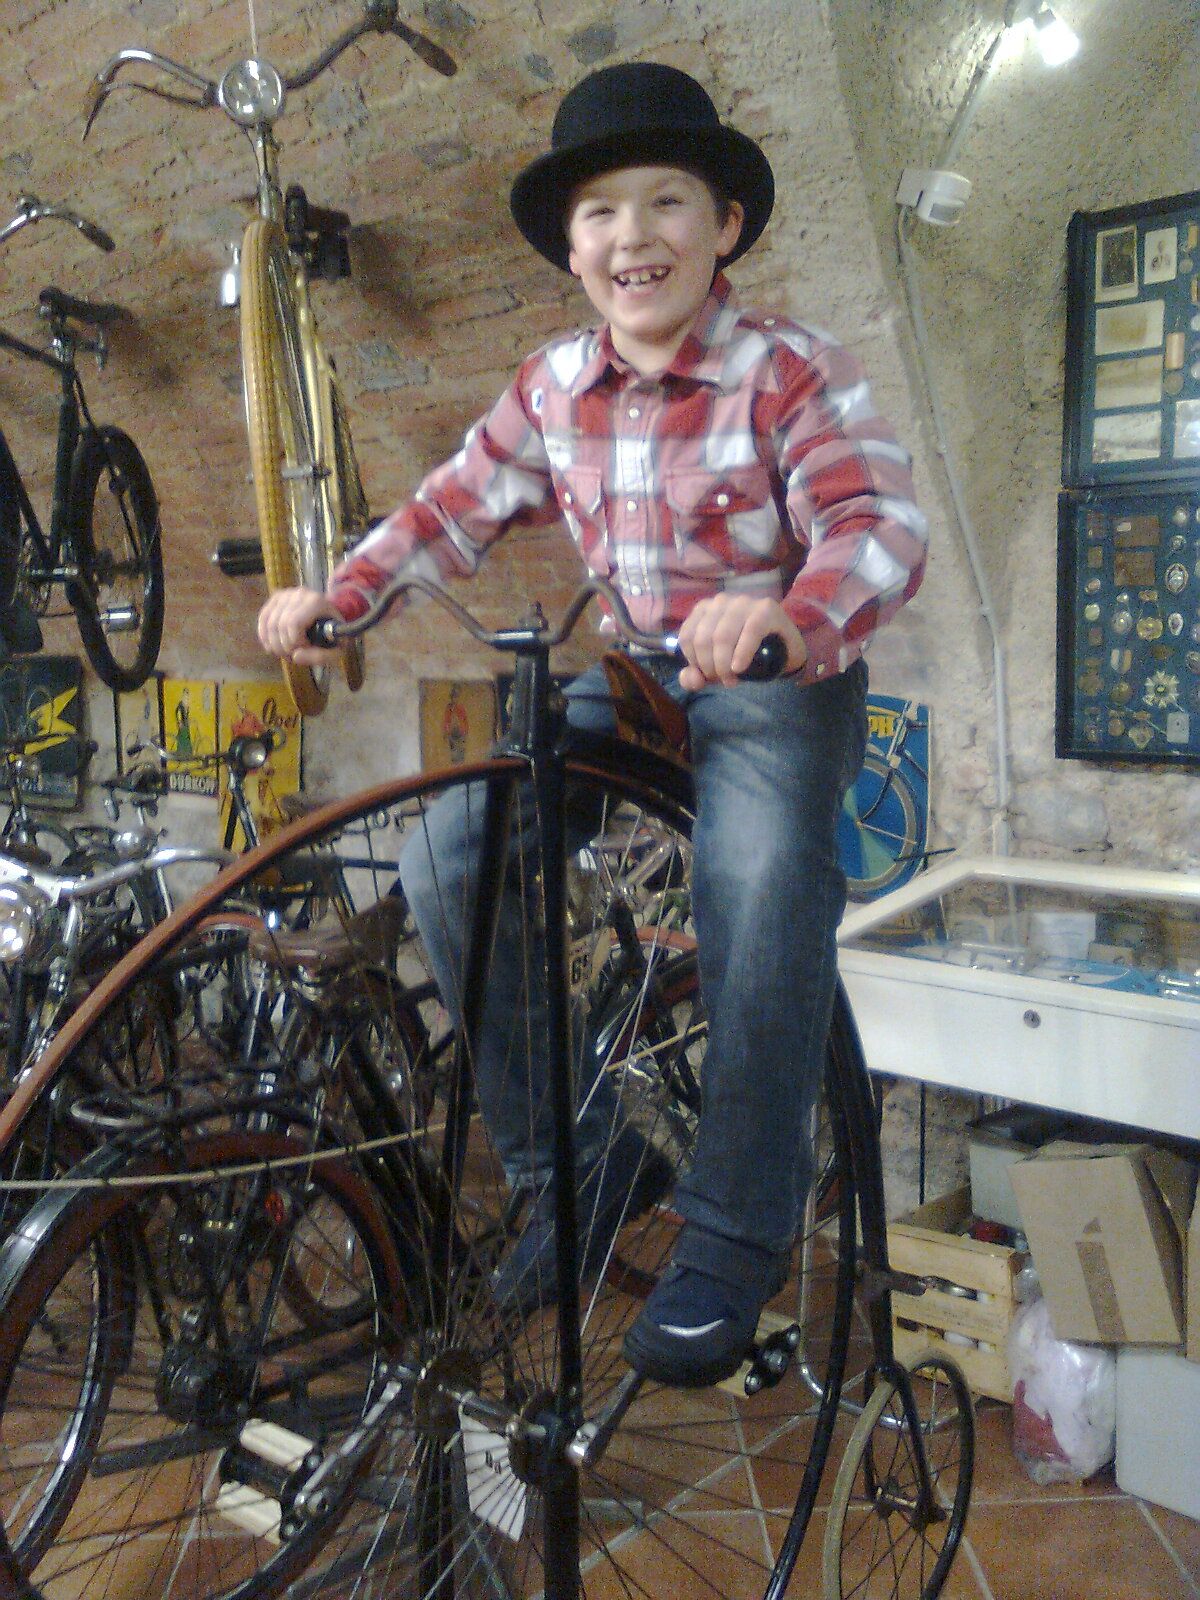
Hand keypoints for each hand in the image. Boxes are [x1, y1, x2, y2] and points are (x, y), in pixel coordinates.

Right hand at [257, 587, 341, 666]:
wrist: (329, 617)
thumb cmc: (333, 636)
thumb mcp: (335, 651)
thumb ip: (320, 657)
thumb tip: (295, 656)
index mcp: (317, 602)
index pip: (294, 623)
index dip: (295, 642)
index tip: (306, 648)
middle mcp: (300, 594)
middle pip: (280, 625)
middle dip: (284, 646)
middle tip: (294, 654)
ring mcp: (286, 594)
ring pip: (269, 624)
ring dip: (275, 644)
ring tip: (286, 651)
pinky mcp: (276, 597)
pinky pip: (263, 619)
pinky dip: (265, 636)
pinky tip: (272, 646)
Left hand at [676, 595, 806, 689]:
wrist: (785, 652)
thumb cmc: (745, 657)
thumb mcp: (716, 668)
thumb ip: (695, 676)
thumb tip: (690, 678)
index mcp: (704, 609)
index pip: (687, 637)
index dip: (694, 662)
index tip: (708, 676)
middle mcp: (721, 601)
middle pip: (703, 639)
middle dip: (711, 667)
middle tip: (725, 681)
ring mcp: (744, 602)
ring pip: (722, 637)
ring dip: (724, 665)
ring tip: (733, 680)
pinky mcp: (766, 609)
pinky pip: (749, 632)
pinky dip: (742, 653)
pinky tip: (740, 668)